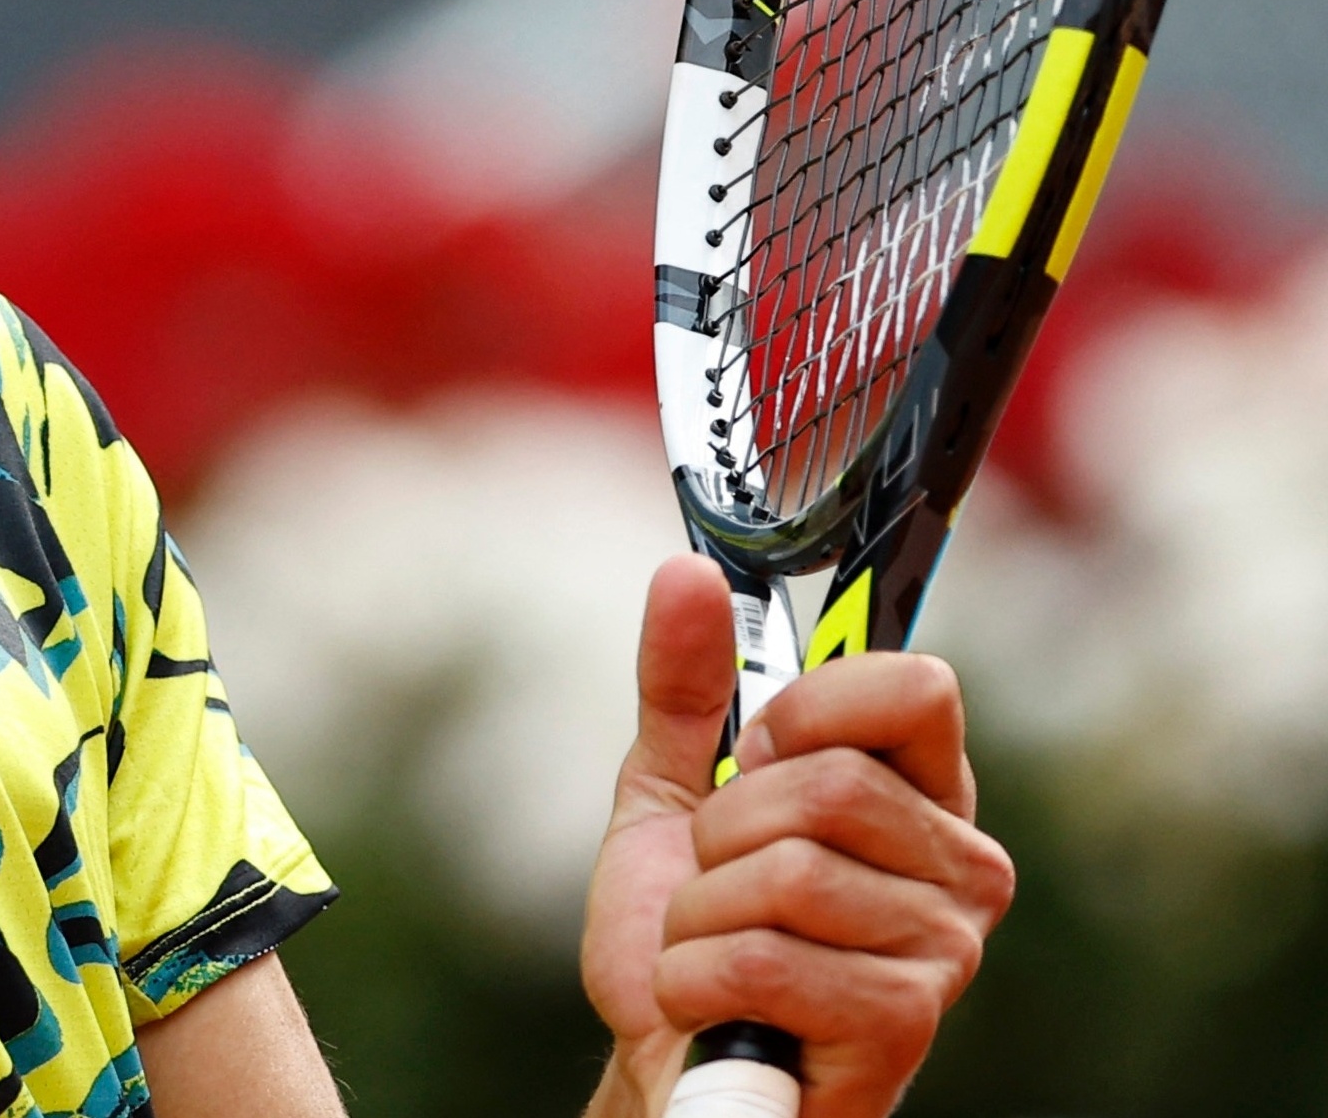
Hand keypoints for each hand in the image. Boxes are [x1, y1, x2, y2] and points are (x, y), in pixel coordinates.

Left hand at [578, 557, 1015, 1117]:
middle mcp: (960, 866)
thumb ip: (684, 681)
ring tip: (710, 944)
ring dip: (698, 912)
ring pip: (785, 874)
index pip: (918, 689)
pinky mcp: (902, 1026)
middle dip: (722, 831)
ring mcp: (942, 950)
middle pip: (827, 784)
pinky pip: (764, 961)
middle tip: (716, 877)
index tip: (757, 754)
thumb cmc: (689, 923)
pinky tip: (709, 1001)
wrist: (665, 1052)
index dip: (809, 710)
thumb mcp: (672, 786)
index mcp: (920, 793)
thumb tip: (688, 574)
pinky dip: (696, 976)